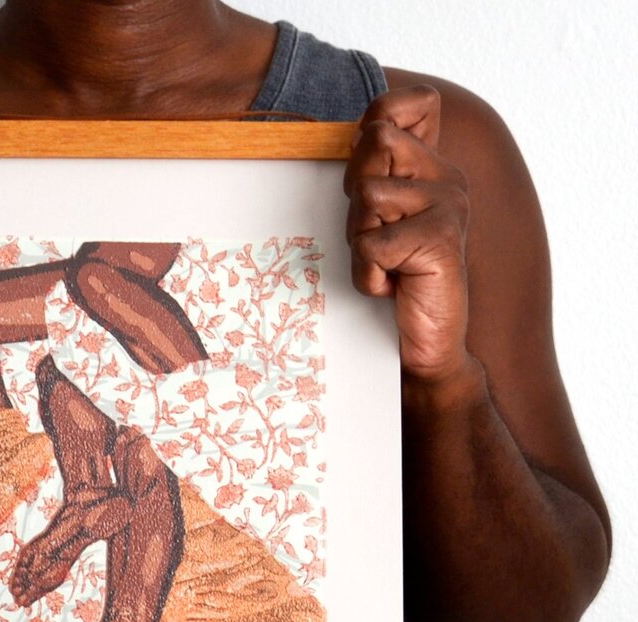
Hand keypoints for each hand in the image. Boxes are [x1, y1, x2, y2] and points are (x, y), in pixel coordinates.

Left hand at [344, 85, 470, 385]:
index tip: (369, 180)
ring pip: (368, 196)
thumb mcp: (373, 220)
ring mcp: (449, 206)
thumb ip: (368, 174)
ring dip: (361, 240)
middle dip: (357, 196)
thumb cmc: (393, 280)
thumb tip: (345, 134)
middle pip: (373, 142)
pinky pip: (373, 245)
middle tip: (376, 236)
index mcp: (430, 166)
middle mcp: (446, 177)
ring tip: (385, 265)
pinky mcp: (441, 241)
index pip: (401, 105)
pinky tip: (391, 287)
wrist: (425, 342)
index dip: (371, 129)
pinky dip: (369, 275)